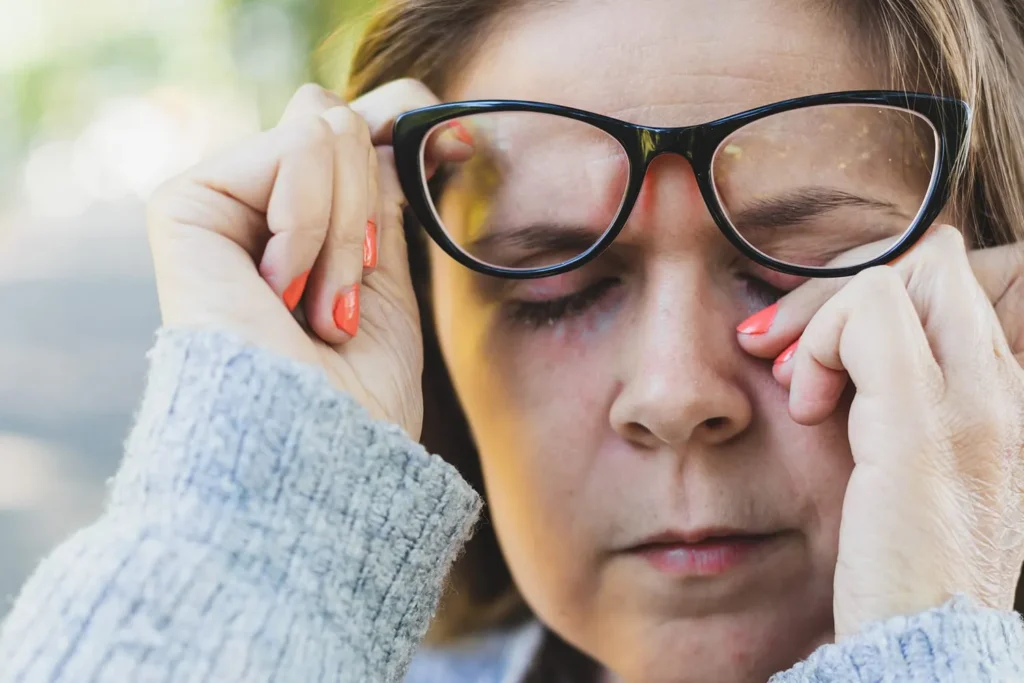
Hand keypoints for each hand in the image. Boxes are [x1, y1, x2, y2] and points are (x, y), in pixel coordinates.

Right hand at [147, 80, 449, 436]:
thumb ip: (379, 198)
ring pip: (326, 130)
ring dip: (347, 234)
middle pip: (340, 121)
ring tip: (320, 308)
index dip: (408, 122)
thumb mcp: (385, 278)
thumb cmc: (357, 396)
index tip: (460, 145)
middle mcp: (253, 209)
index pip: (353, 131)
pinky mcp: (186, 204)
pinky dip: (314, 227)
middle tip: (348, 298)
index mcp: (297, 226)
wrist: (313, 456)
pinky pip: (295, 150)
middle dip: (371, 213)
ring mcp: (218, 204)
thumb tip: (405, 122)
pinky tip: (282, 292)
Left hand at [737, 226, 1023, 637]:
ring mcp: (973, 404)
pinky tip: (806, 405)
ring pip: (899, 275)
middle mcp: (1005, 390)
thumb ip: (893, 396)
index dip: (881, 294)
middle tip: (798, 358)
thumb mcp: (910, 464)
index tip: (826, 354)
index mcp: (1004, 396)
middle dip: (847, 289)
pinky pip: (871, 310)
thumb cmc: (905, 562)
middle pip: (935, 262)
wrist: (925, 647)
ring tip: (801, 385)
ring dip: (827, 316)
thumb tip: (836, 345)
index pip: (958, 281)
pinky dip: (823, 341)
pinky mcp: (924, 426)